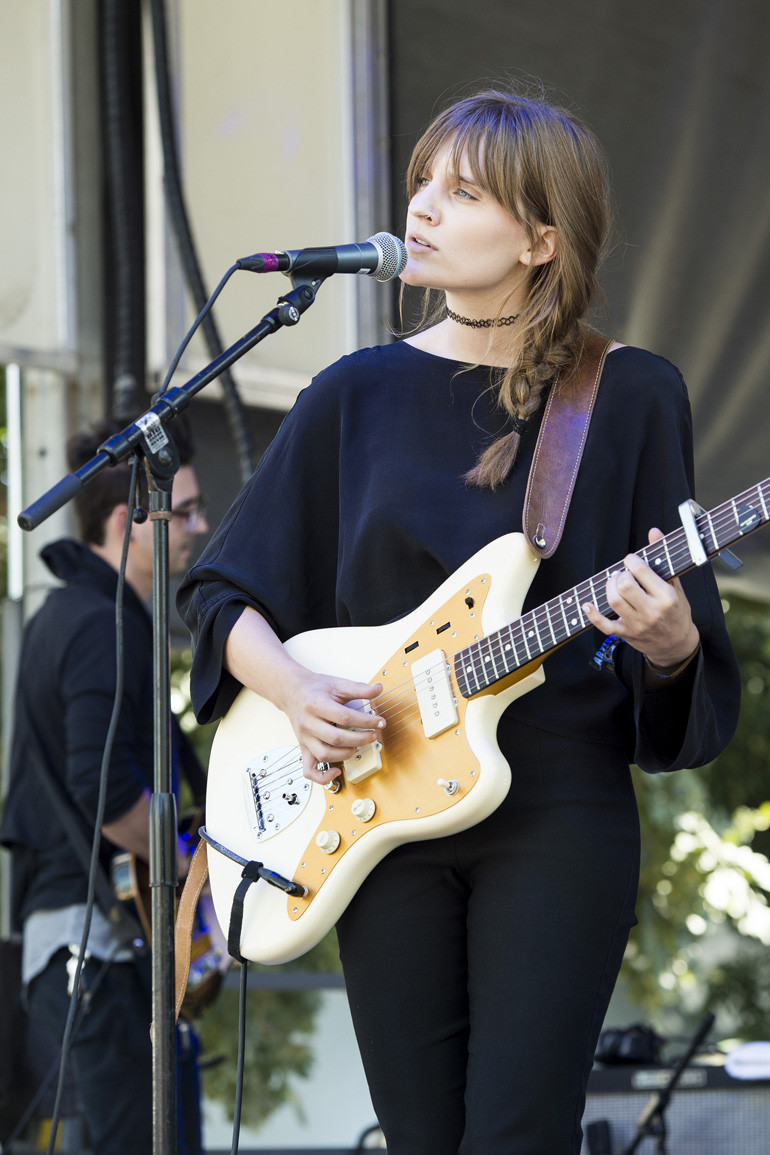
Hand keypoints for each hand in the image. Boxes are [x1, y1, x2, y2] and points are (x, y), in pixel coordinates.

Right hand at [280, 669, 384, 782]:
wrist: (291, 691)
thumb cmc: (314, 688)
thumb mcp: (337, 683)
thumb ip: (359, 688)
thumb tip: (378, 689)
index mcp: (316, 704)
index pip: (345, 717)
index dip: (366, 721)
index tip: (379, 722)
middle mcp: (308, 723)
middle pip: (336, 738)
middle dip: (360, 739)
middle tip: (373, 735)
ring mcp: (305, 738)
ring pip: (325, 755)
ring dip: (346, 754)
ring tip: (358, 746)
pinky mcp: (304, 748)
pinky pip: (309, 770)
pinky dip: (322, 777)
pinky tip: (337, 771)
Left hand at [582, 528, 699, 668]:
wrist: (677, 644)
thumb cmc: (676, 611)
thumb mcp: (675, 585)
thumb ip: (662, 558)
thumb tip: (653, 531)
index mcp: (666, 596)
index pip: (641, 571)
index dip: (631, 560)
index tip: (631, 560)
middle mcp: (652, 611)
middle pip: (625, 586)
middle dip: (619, 575)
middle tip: (623, 574)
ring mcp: (638, 624)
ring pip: (614, 601)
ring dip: (609, 587)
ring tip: (614, 583)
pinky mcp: (626, 634)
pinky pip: (605, 626)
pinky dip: (593, 615)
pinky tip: (587, 605)